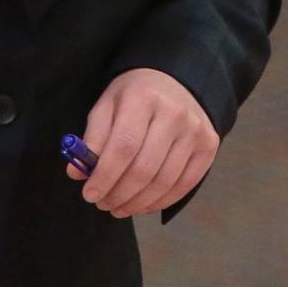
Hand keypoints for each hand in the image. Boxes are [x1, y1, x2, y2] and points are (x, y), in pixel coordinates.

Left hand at [66, 68, 218, 217]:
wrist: (174, 79)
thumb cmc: (134, 94)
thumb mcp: (107, 104)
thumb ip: (93, 138)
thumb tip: (78, 173)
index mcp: (143, 98)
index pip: (124, 146)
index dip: (105, 175)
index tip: (90, 194)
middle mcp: (174, 114)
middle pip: (144, 168)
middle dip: (119, 194)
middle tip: (102, 204)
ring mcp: (196, 131)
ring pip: (164, 182)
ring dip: (137, 203)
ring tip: (118, 207)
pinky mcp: (209, 146)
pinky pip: (184, 185)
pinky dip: (160, 201)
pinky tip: (142, 204)